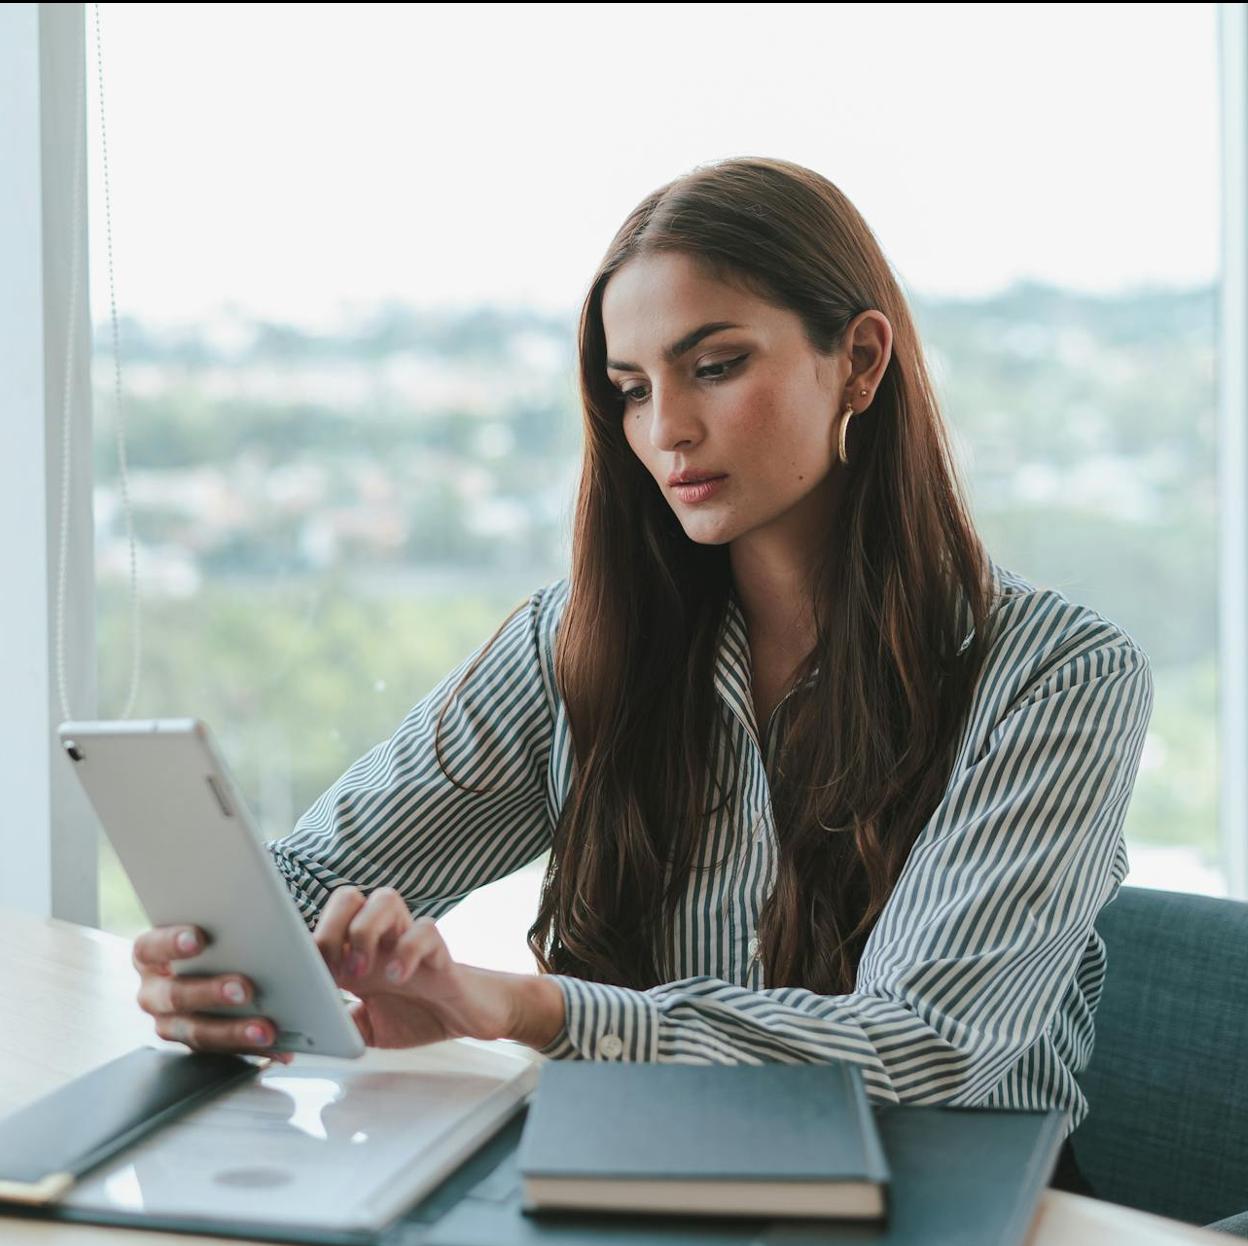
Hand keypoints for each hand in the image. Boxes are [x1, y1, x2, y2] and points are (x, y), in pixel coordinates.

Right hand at [132, 925, 293, 1062]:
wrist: (221, 959)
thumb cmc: (217, 935)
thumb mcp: (215, 925)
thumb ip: (227, 922)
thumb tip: (267, 920)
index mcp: (150, 955)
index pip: (150, 947)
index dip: (171, 943)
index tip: (197, 939)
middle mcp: (154, 992)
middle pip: (175, 995)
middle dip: (211, 992)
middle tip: (244, 989)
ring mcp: (171, 1022)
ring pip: (197, 1032)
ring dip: (234, 1031)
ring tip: (265, 1029)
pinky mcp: (197, 1043)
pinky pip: (222, 1051)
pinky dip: (252, 1048)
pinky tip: (279, 1045)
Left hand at [312, 885, 564, 1049]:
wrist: (468, 1015)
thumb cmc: (417, 1014)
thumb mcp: (367, 1030)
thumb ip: (340, 1026)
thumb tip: (308, 1034)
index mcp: (357, 953)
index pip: (323, 924)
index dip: (305, 941)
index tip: (299, 974)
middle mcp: (381, 938)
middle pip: (347, 896)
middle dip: (332, 925)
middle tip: (332, 966)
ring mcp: (409, 940)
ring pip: (385, 898)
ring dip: (366, 931)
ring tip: (363, 971)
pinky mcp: (439, 952)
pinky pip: (426, 930)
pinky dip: (408, 950)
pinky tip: (399, 976)